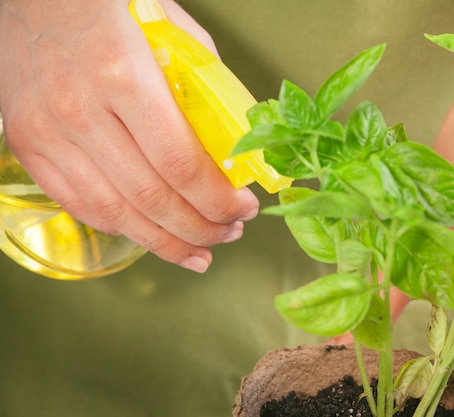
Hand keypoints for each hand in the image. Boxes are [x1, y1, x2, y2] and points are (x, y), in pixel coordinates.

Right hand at [0, 0, 258, 271]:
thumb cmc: (111, 6)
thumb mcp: (173, 36)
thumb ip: (205, 92)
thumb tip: (235, 147)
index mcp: (124, 77)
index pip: (181, 165)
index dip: (219, 200)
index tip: (244, 209)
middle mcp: (80, 111)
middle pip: (152, 199)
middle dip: (200, 228)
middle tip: (228, 234)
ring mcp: (48, 133)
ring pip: (115, 213)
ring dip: (164, 243)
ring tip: (197, 252)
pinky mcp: (28, 145)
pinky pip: (79, 205)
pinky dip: (121, 227)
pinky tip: (151, 234)